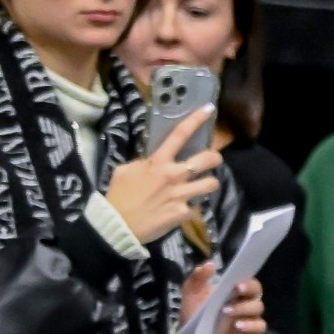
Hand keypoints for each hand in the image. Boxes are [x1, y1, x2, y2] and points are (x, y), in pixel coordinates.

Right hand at [101, 107, 221, 243]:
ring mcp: (181, 195)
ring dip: (209, 184)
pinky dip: (192, 206)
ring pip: (211, 184)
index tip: (209, 109)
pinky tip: (183, 208)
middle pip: (207, 160)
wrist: (118, 225)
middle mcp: (173, 175)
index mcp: (157, 162)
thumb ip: (143, 163)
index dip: (196, 120)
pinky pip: (197, 206)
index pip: (179, 135)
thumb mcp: (126, 170)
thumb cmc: (119, 195)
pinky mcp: (184, 213)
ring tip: (202, 185)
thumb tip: (152, 161)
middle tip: (213, 160)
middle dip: (215, 158)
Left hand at [182, 262, 264, 333]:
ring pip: (257, 307)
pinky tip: (238, 325)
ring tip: (226, 311)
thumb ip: (197, 279)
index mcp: (233, 290)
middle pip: (256, 290)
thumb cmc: (196, 315)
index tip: (235, 280)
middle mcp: (245, 301)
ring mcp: (250, 317)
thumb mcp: (191, 295)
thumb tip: (209, 264)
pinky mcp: (252, 332)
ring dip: (243, 307)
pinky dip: (250, 324)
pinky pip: (259, 326)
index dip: (245, 278)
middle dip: (248, 288)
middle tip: (236, 289)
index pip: (246, 279)